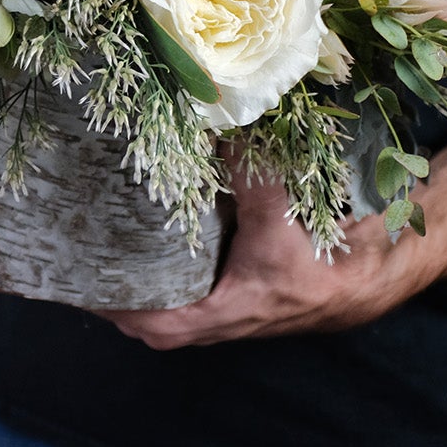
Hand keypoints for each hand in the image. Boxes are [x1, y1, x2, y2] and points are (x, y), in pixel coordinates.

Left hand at [103, 168, 444, 350]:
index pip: (155, 324)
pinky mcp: (234, 298)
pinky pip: (186, 297)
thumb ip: (247, 169)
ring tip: (100, 254)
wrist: (366, 279)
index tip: (83, 284)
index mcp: (225, 310)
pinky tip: (147, 247)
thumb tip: (214, 122)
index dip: (117, 308)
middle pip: (148, 324)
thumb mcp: (281, 210)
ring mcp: (226, 313)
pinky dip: (162, 279)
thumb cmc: (322, 260)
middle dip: (113, 300)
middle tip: (80, 265)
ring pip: (166, 312)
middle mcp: (219, 320)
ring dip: (136, 291)